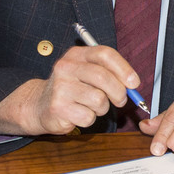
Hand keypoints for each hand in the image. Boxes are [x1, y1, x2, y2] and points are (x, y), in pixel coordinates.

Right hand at [0, 45, 139, 135]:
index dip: (124, 69)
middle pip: (104, 78)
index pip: (104, 54)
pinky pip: (89, 117)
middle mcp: (66, 67)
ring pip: (99, 100)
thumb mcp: (86, 73)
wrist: (39, 105)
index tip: (134, 83)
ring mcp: (60, 87)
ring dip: (102, 108)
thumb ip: (109, 73)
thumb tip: (133, 84)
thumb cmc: (71, 89)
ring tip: (92, 106)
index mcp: (76, 55)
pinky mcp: (58, 107)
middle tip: (120, 100)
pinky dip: (90, 119)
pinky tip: (80, 114)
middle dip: (119, 92)